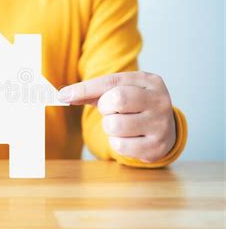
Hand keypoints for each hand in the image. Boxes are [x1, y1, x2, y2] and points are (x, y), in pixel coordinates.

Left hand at [57, 71, 175, 162]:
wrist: (164, 129)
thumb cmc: (134, 107)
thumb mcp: (118, 92)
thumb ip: (92, 92)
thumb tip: (64, 95)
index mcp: (149, 81)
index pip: (111, 82)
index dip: (84, 88)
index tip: (64, 95)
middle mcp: (160, 101)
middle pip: (116, 99)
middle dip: (105, 107)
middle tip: (110, 111)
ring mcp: (161, 125)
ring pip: (114, 125)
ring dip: (109, 127)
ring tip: (121, 125)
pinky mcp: (156, 147)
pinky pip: (120, 146)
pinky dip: (116, 143)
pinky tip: (128, 138)